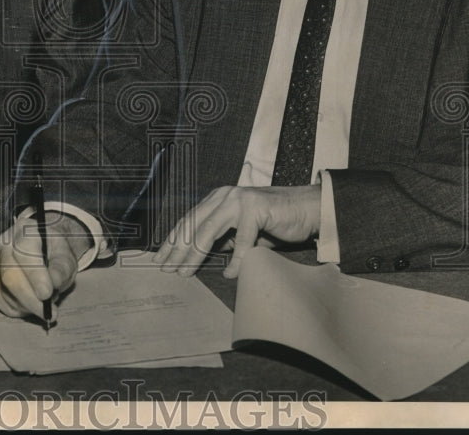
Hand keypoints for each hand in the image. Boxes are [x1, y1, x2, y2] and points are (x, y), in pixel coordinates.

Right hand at [0, 214, 92, 321]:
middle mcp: (4, 242)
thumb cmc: (55, 254)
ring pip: (4, 291)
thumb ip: (61, 270)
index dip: (35, 274)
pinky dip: (17, 308)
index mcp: (25, 229)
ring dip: (26, 304)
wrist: (44, 253)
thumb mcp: (66, 258)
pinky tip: (30, 303)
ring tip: (43, 302)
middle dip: (30, 298)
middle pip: (9, 274)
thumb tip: (53, 284)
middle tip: (48, 312)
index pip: (25, 250)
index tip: (46, 294)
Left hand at [153, 185, 320, 278]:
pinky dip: (236, 260)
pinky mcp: (255, 209)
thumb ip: (222, 239)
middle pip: (193, 225)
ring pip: (208, 230)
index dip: (173, 240)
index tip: (161, 258)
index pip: (189, 220)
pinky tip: (231, 273)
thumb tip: (199, 256)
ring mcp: (239, 200)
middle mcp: (224, 195)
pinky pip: (242, 241)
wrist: (307, 210)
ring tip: (186, 272)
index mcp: (218, 198)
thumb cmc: (274, 223)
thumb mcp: (241, 232)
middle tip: (165, 268)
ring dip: (195, 254)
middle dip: (177, 249)